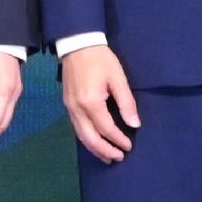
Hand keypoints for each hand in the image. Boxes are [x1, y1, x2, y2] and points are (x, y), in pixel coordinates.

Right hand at [58, 46, 139, 163]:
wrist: (77, 44)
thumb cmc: (100, 59)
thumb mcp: (118, 78)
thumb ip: (126, 103)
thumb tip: (134, 124)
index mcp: (91, 102)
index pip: (106, 128)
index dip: (118, 139)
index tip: (129, 146)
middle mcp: (77, 109)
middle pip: (90, 138)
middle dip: (105, 150)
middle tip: (118, 158)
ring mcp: (69, 108)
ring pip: (81, 135)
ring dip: (94, 148)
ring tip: (107, 157)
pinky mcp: (67, 104)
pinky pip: (76, 127)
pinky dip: (86, 138)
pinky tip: (94, 141)